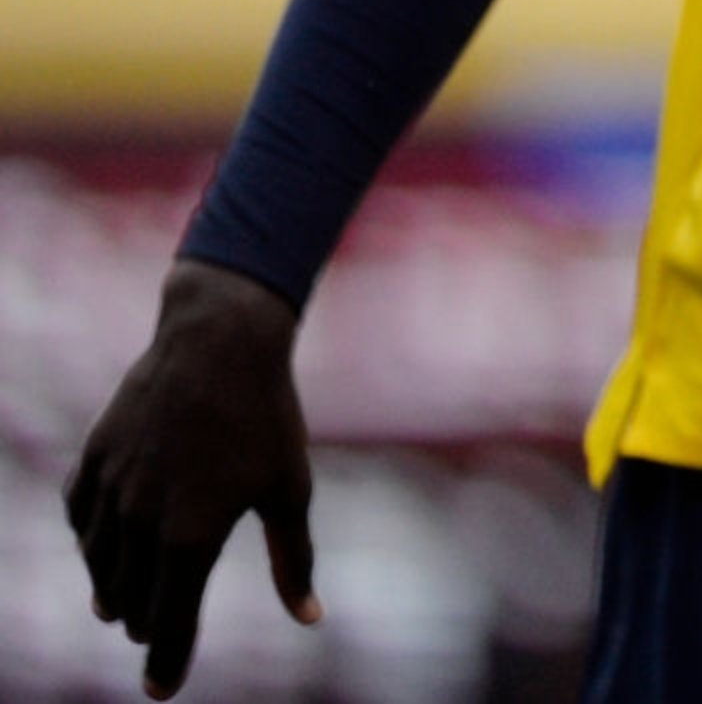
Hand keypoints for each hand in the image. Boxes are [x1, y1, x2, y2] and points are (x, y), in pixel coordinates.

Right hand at [64, 259, 319, 699]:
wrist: (218, 343)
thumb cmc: (267, 417)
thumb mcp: (290, 490)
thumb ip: (294, 560)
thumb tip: (310, 618)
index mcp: (191, 536)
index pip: (170, 621)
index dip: (167, 661)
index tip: (161, 691)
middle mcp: (140, 521)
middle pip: (132, 599)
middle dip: (146, 624)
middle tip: (157, 636)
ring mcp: (111, 491)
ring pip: (100, 565)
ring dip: (113, 590)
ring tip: (124, 607)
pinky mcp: (93, 462)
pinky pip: (81, 520)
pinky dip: (91, 543)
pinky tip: (101, 550)